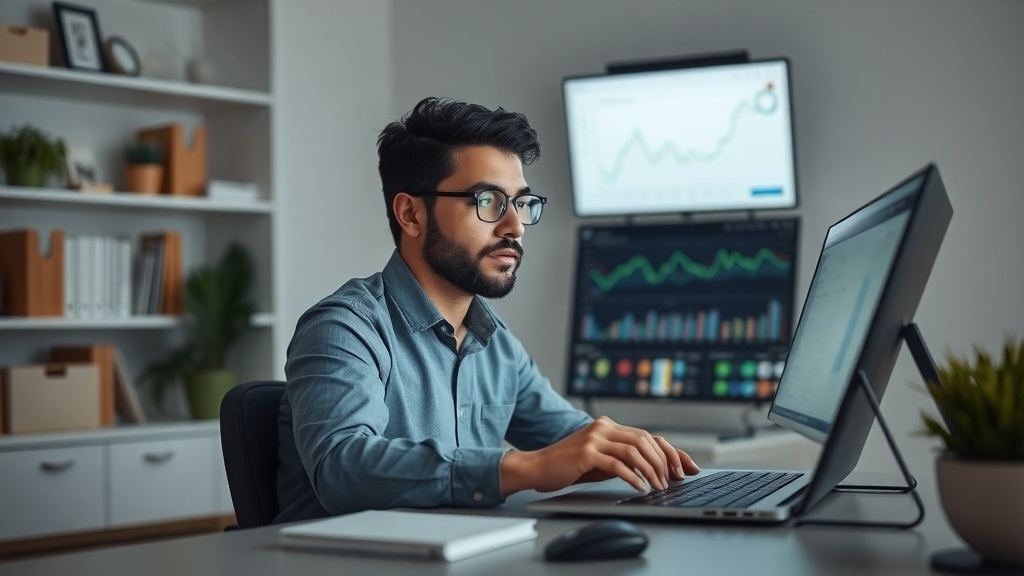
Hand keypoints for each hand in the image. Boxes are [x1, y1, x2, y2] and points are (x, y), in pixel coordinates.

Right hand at [500, 417, 699, 494]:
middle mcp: (603, 427)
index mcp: (609, 426)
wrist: (537, 467)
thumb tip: (655, 469)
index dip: (671, 451)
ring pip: (635, 450)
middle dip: (665, 461)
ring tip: (659, 486)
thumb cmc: (569, 467)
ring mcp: (594, 437)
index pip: (648, 435)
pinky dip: (633, 476)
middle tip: (674, 480)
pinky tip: (640, 486)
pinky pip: (618, 463)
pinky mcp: (586, 452)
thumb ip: (623, 458)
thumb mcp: (602, 460)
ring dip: (651, 470)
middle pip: (646, 440)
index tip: (687, 467)